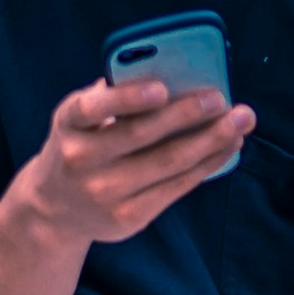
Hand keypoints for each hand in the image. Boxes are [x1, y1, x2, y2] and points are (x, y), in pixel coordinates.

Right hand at [14, 80, 250, 246]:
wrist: (53, 209)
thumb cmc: (82, 145)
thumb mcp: (80, 120)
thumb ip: (113, 99)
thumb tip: (174, 76)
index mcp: (69, 123)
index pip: (92, 108)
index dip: (127, 99)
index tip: (162, 88)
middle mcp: (81, 160)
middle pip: (141, 136)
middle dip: (187, 115)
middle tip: (221, 99)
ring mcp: (104, 193)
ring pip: (167, 163)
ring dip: (210, 141)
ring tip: (240, 122)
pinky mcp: (127, 218)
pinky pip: (175, 188)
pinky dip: (206, 165)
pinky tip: (226, 148)